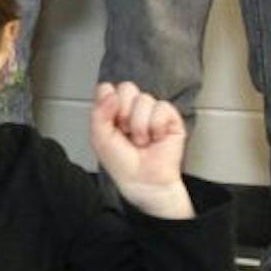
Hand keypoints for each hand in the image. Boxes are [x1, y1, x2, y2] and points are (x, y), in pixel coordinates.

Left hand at [89, 81, 192, 218]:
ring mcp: (152, 112)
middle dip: (123, 113)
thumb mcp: (99, 137)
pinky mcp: (171, 118)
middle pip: (127, 88)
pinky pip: (162, 107)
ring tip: (141, 140)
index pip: (108, 89)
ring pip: (144, 99)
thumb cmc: (122, 163)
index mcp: (114, 109)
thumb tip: (110, 92)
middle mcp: (133, 108)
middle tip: (125, 132)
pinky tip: (155, 138)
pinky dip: (156, 127)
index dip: (107, 104)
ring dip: (139, 126)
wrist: (143, 182)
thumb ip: (99, 112)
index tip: (111, 124)